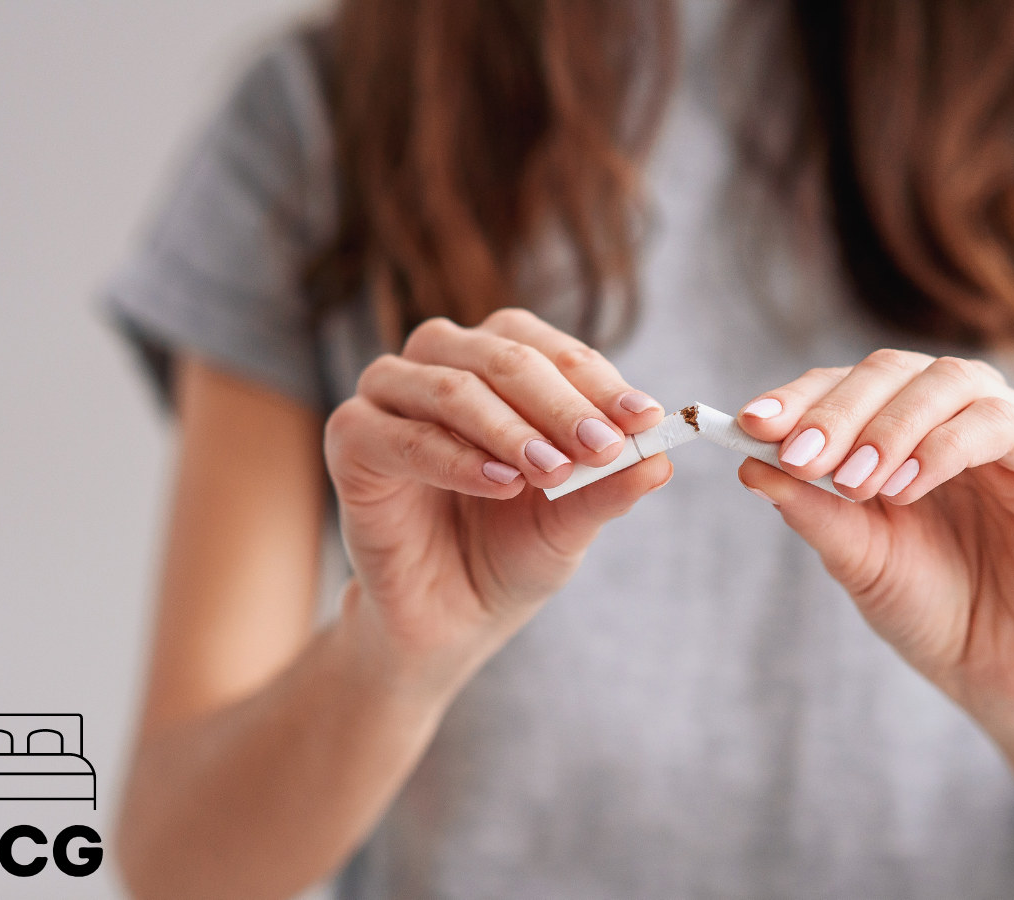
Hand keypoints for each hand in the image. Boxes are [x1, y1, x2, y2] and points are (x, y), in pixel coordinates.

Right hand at [323, 308, 670, 688]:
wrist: (450, 618)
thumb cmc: (511, 551)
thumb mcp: (572, 520)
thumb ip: (608, 486)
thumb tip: (663, 458)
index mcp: (498, 362)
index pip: (550, 349)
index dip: (600, 382)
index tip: (647, 419)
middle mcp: (440, 364)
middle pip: (503, 356)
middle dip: (561, 402)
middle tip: (602, 444)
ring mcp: (389, 398)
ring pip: (451, 387)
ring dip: (509, 427)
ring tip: (553, 470)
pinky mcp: (350, 442)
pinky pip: (401, 437)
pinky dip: (456, 458)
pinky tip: (501, 485)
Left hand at [736, 351, 1013, 728]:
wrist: (994, 671)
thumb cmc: (925, 606)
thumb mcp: (856, 557)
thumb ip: (812, 508)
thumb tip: (748, 462)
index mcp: (904, 426)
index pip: (848, 384)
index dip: (802, 397)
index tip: (752, 425)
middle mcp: (958, 415)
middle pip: (895, 369)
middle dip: (839, 410)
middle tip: (799, 456)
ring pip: (951, 380)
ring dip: (891, 426)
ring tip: (855, 483)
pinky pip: (1003, 424)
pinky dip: (947, 446)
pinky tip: (907, 487)